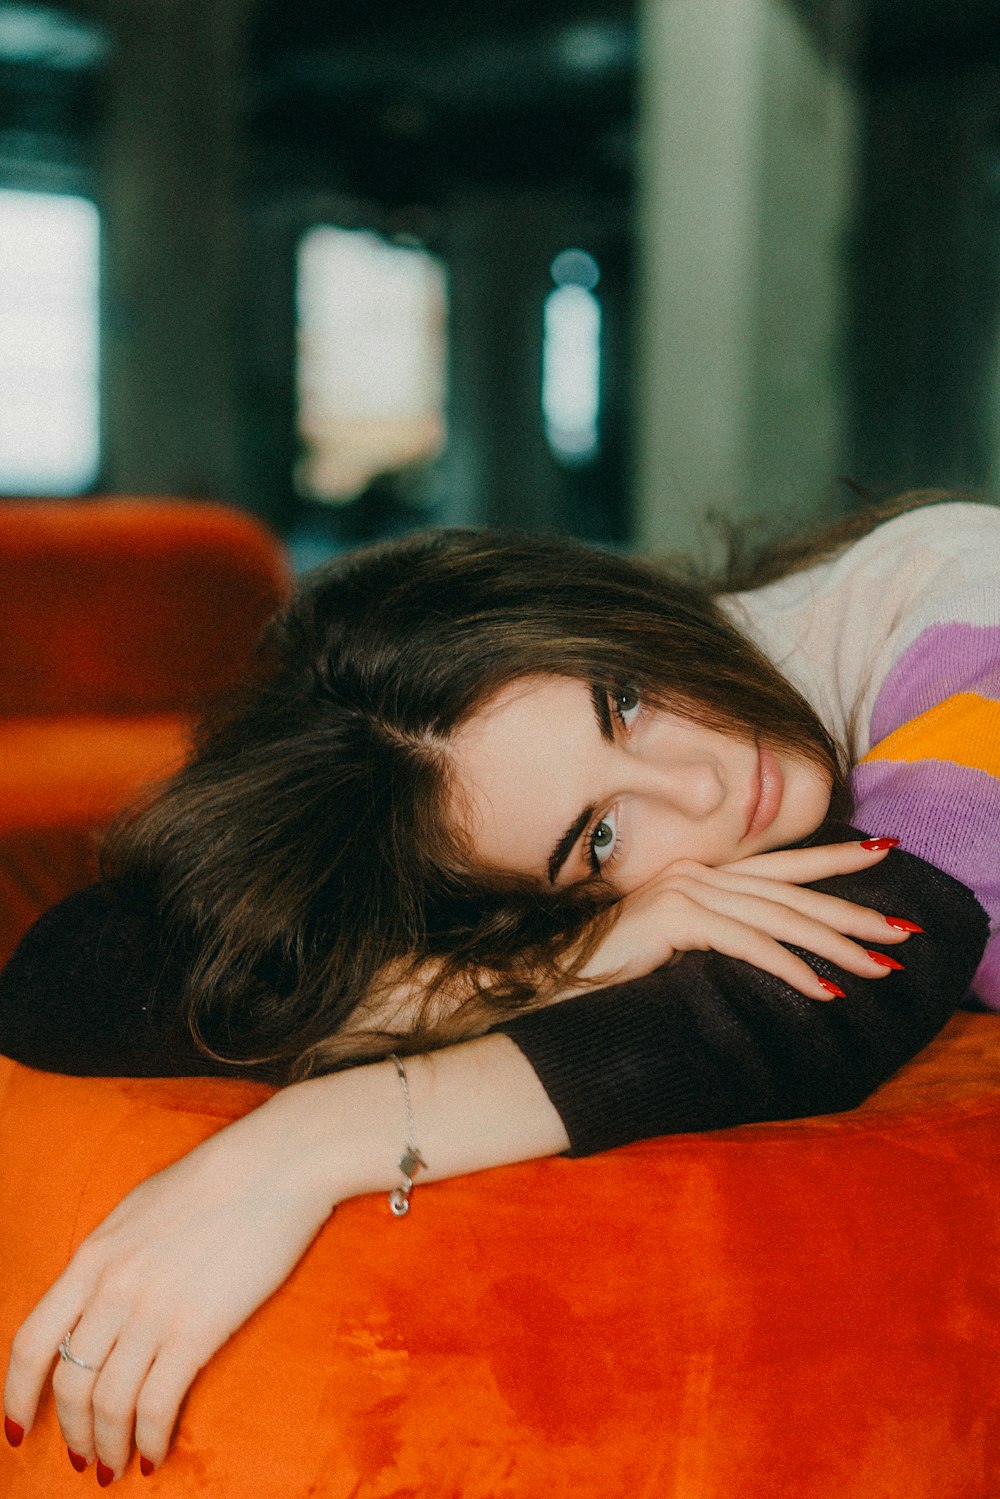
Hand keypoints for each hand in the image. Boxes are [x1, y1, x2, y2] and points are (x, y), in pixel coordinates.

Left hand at [3, 1085, 338, 1479]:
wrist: (276, 1163)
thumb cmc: (218, 1180)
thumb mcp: (140, 1210)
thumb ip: (111, 1257)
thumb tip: (97, 1299)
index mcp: (94, 1256)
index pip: (30, 1342)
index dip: (16, 1395)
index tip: (17, 1427)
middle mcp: (112, 1288)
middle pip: (68, 1383)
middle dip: (71, 1432)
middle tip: (83, 1459)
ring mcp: (153, 1310)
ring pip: (108, 1403)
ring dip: (107, 1445)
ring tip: (115, 1466)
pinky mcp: (197, 1329)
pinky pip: (157, 1404)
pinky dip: (150, 1440)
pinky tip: (155, 1454)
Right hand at [574, 839, 914, 1001]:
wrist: (552, 982)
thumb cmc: (610, 974)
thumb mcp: (676, 949)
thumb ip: (718, 936)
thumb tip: (771, 950)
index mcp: (699, 874)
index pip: (779, 864)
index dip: (832, 859)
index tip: (882, 852)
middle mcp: (695, 872)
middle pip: (790, 890)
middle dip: (852, 909)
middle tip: (902, 931)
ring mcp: (683, 890)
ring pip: (778, 916)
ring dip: (833, 945)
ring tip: (877, 967)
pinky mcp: (674, 918)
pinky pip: (747, 943)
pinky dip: (788, 967)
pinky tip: (822, 988)